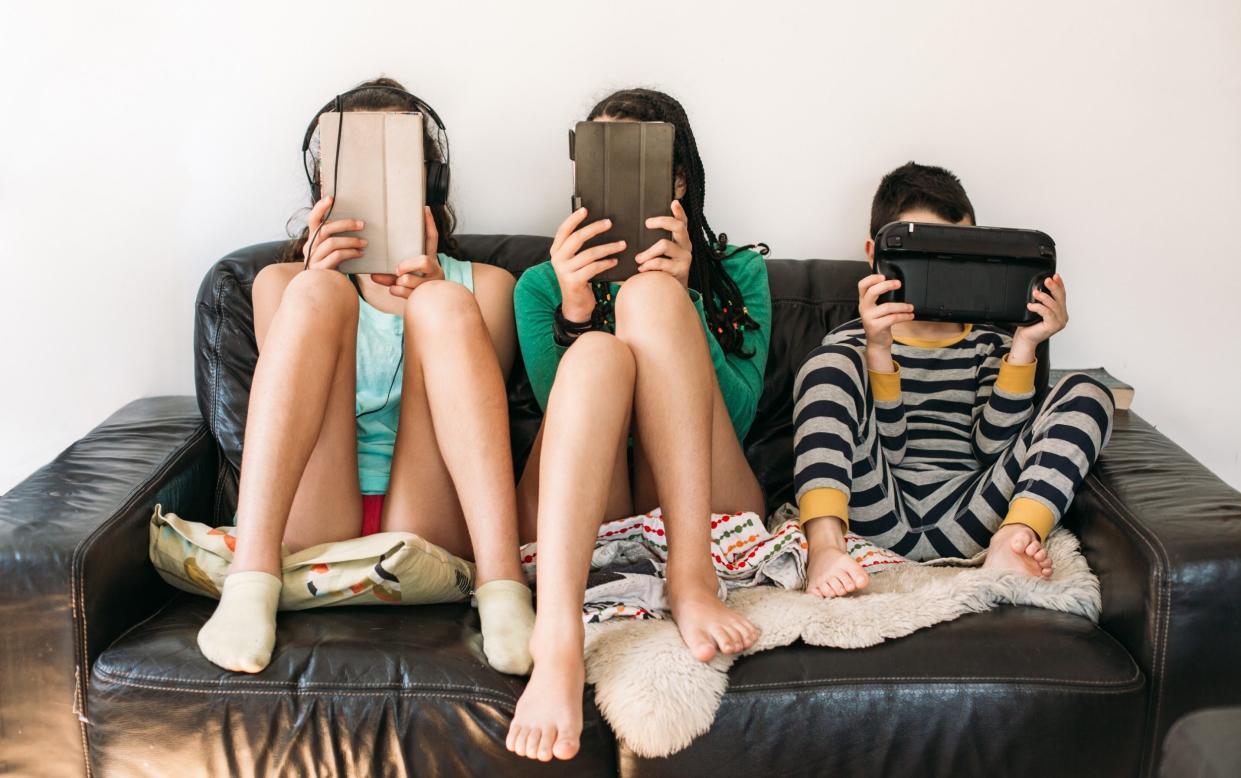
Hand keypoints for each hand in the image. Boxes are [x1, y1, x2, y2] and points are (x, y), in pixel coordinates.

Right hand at [303, 196, 366, 269]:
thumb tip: (356, 222)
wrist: (325, 287)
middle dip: (345, 225)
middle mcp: (308, 247)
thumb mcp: (333, 249)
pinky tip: (359, 254)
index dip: (320, 207)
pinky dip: (350, 253)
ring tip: (365, 243)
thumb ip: (336, 237)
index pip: (312, 219)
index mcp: (312, 239)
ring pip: (331, 243)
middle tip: (362, 224)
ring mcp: (312, 259)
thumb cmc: (333, 265)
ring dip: (351, 241)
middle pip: (325, 229)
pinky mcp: (319, 270)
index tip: (331, 198)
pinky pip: (336, 256)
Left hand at [373, 207, 443, 298]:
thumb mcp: (401, 276)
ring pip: (409, 279)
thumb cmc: (411, 288)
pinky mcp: (426, 295)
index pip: (432, 239)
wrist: (426, 308)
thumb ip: (389, 273)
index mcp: (431, 259)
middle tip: (397, 268)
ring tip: (397, 282)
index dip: (429, 224)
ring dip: (399, 281)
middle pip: (424, 261)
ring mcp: (432, 283)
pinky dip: (395, 291)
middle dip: (407, 265)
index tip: (424, 208)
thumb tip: (372, 275)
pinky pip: (402, 291)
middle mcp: (435, 269)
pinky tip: (395, 290)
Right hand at [550, 207, 623, 321]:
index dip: (574, 219)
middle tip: (609, 223)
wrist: (575, 305)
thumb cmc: (578, 279)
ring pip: (589, 253)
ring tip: (621, 244)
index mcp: (556, 251)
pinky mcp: (574, 281)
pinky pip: (594, 267)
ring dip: (608, 247)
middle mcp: (557, 259)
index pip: (563, 230)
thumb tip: (597, 226)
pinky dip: (606, 263)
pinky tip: (615, 261)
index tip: (586, 209)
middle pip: (577, 238)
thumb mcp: (574, 262)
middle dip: (595, 228)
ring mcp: (565, 271)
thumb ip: (578, 247)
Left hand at [635, 200, 691, 286]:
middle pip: (678, 226)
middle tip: (647, 223)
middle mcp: (686, 245)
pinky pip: (661, 263)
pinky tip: (642, 269)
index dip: (679, 211)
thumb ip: (652, 242)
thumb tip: (631, 230)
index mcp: (681, 239)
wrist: (672, 293)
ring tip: (639, 259)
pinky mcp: (681, 269)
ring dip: (648, 252)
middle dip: (662, 221)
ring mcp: (685, 257)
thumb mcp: (660, 255)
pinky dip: (649, 265)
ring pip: (665, 244)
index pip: (682, 222)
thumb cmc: (662, 271)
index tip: (673, 202)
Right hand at [857, 274, 913, 369]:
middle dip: (887, 286)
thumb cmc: (880, 322)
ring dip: (902, 306)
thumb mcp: (876, 309)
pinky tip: (910, 315)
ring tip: (910, 307)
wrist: (877, 342)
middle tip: (899, 284)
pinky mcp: (876, 327)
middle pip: (872, 292)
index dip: (871, 278)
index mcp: (863, 301)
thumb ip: (880, 297)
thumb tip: (894, 282)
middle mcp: (864, 308)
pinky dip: (904, 316)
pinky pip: (893, 318)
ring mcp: (869, 318)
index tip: (883, 276)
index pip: (862, 285)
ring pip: (887, 307)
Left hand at [1010, 273, 1067, 363]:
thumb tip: (1039, 287)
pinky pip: (1047, 312)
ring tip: (1035, 293)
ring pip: (1054, 304)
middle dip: (1054, 287)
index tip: (1055, 276)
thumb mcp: (1037, 309)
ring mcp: (1060, 322)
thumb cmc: (1029, 325)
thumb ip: (1041, 300)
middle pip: (1060, 297)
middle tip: (1047, 280)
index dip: (1059, 284)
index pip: (1062, 295)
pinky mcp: (1053, 326)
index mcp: (1060, 311)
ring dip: (1044, 297)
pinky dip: (1038, 307)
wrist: (1025, 338)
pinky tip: (1030, 306)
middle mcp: (1062, 316)